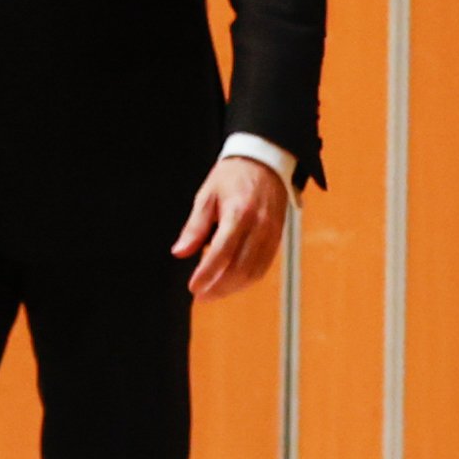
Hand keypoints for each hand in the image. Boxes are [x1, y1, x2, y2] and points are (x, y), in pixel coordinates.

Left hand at [172, 154, 289, 300]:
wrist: (265, 162)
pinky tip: (232, 284)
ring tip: (213, 293)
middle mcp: (260, 226)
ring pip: (255, 271)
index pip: (222, 252)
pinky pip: (265, 265)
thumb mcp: (206, 196)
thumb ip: (194, 227)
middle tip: (200, 296)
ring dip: (233, 288)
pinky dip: (248, 279)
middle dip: (219, 287)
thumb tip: (180, 252)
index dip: (207, 274)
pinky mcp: (279, 237)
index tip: (193, 287)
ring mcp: (272, 233)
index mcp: (239, 213)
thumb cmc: (232, 177)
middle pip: (240, 267)